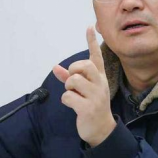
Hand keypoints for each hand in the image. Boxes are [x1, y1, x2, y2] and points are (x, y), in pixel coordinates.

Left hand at [53, 26, 115, 146]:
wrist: (101, 130)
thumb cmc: (91, 106)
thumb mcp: (83, 91)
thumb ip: (69, 78)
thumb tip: (55, 67)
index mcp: (99, 78)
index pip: (96, 57)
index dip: (91, 42)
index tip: (89, 27)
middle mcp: (100, 84)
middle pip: (83, 66)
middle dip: (73, 72)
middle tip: (73, 83)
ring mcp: (96, 96)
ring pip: (74, 80)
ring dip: (68, 88)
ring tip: (74, 96)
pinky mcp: (89, 108)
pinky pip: (69, 96)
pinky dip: (67, 100)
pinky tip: (73, 106)